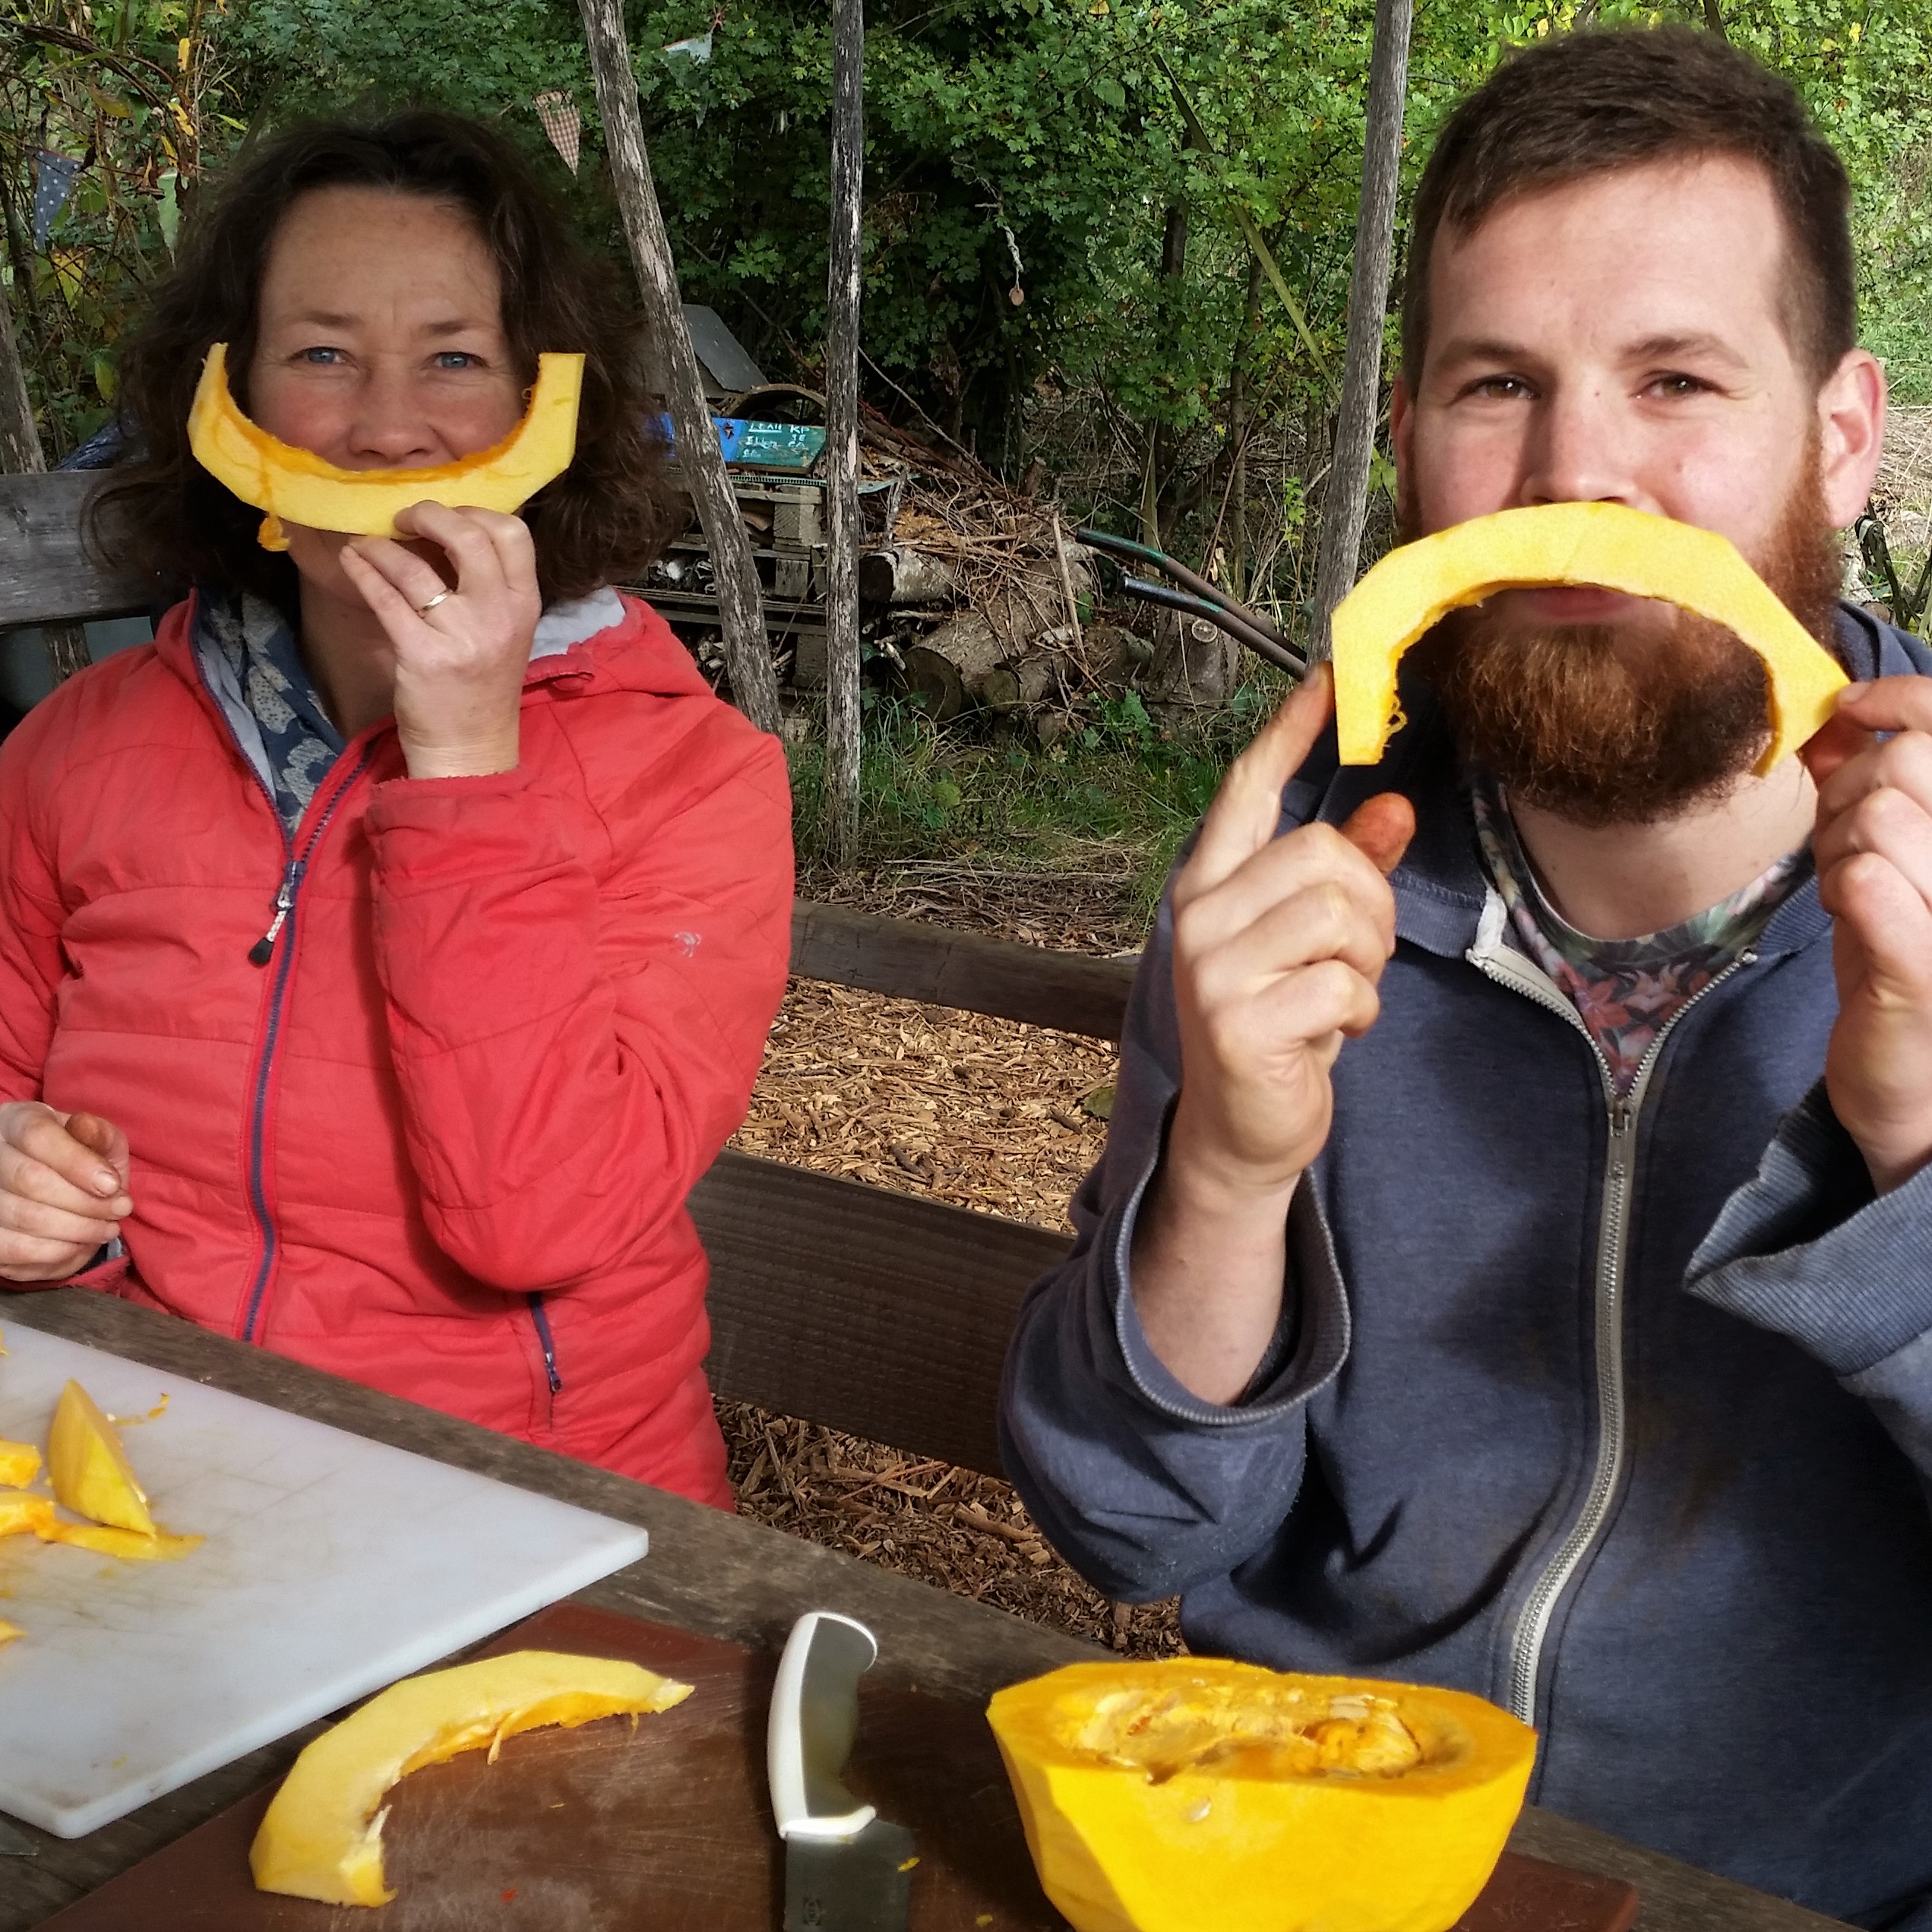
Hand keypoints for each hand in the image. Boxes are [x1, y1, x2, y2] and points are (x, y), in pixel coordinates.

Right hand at [0, 1102, 131, 1283]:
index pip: (38, 1136)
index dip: (78, 1163)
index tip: (113, 1185)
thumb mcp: (99, 1140)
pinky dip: (57, 1252)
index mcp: (17, 1121)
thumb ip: (97, 1135)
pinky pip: (15, 1250)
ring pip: (25, 1217)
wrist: (59, 1189)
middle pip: (31, 1180)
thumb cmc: (81, 1160)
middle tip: (119, 1210)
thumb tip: (85, 1129)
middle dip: (86, 1201)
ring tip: (107, 1228)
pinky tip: (80, 1244)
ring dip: (78, 1229)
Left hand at [337, 502, 541, 778]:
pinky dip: (363, 573)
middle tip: (403, 519)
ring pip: (415, 567)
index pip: (513, 533)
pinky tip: (352, 563)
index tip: (446, 517)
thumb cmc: (483, 687)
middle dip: (428, 515)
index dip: (475, 511)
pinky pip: (386, 598)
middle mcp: (499, 615)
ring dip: (381, 546)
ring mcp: (461, 635)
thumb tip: (448, 531)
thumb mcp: (505, 632)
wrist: (470, 749)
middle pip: (469, 536)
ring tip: (366, 544)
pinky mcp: (423, 654)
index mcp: (525, 605)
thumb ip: (491, 587)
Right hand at [1164, 664, 1415, 1207]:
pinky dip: (1358, 1011)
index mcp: (1208, 886)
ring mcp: (1210, 968)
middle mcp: (1197, 917)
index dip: (1289, 733)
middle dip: (1369, 905)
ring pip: (1337, 912)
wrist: (1239, 1134)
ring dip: (1366, 961)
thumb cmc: (1278, 1027)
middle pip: (1321, 853)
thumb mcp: (1313, 945)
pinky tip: (1332, 1033)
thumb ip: (1346, 875)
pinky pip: (1340, 984)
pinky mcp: (1237, 1019)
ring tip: (1341, 994)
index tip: (1326, 678)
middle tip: (1357, 956)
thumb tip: (1393, 810)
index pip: (1247, 790)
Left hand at [1803, 677, 1931, 1192]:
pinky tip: (1851, 911)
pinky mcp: (1928, 964)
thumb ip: (1872, 785)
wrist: (1921, 1086)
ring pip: (1879, 814)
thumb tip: (1837, 718)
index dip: (1900, 698)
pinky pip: (1867, 877)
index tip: (1851, 708)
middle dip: (1849, 792)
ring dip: (1838, 845)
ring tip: (1851, 888)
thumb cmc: (1905, 957)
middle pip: (1907, 764)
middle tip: (1841, 843)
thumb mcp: (1890, 857)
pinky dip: (1841, 884)